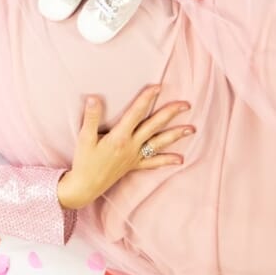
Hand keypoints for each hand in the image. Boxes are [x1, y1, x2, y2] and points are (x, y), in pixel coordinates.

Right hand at [57, 85, 194, 209]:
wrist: (85, 187)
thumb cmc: (83, 162)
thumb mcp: (84, 138)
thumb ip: (91, 118)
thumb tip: (93, 97)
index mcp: (119, 137)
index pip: (136, 113)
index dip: (146, 98)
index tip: (158, 87)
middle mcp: (131, 146)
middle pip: (154, 126)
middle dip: (170, 114)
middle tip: (186, 105)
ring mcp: (134, 157)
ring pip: (158, 144)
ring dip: (176, 135)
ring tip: (192, 129)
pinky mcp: (133, 166)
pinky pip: (153, 163)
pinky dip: (167, 161)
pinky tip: (180, 160)